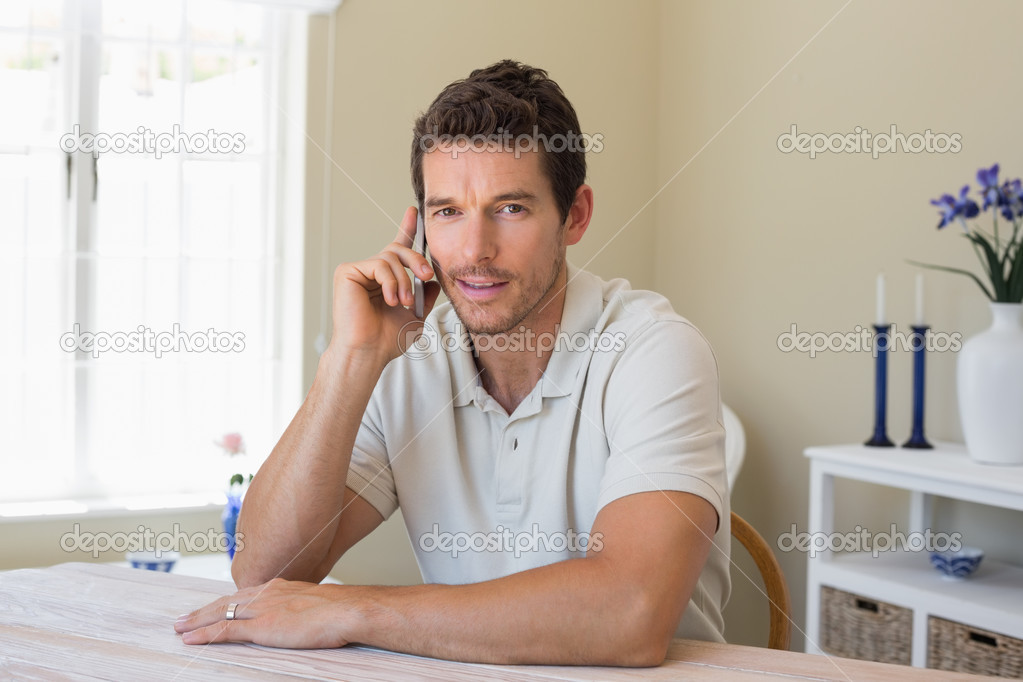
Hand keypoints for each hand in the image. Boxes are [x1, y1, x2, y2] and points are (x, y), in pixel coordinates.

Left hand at [174, 578, 357, 648]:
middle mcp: (266, 594)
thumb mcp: (315, 602)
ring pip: (220, 613)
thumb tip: (300, 615)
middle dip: (202, 611)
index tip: (210, 608)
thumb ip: (300, 606)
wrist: (348, 609)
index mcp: (279, 588)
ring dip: (196, 621)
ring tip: (179, 628)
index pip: (243, 595)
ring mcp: (262, 609)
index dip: (223, 602)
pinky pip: (226, 630)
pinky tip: (191, 639)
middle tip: (182, 618)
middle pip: (225, 601)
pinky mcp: (262, 626)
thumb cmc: (340, 609)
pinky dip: (205, 634)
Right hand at [328, 206, 440, 363]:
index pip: (398, 249)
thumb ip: (426, 295)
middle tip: (427, 276)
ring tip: (404, 301)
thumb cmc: (387, 339)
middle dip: (417, 260)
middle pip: (398, 249)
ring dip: (404, 280)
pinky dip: (390, 281)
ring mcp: (358, 270)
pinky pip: (378, 264)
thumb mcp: (416, 315)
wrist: (369, 352)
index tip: (414, 212)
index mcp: (386, 279)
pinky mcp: (347, 271)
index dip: (407, 229)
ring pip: (390, 257)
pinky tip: (390, 299)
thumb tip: (434, 281)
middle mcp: (371, 272)